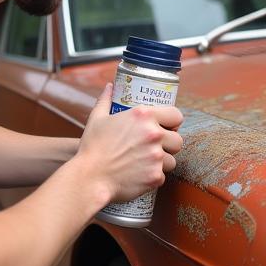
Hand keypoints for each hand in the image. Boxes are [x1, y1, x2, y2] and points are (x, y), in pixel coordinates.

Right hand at [75, 84, 183, 204]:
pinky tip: (139, 176)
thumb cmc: (91, 149)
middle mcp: (154, 134)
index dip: (173, 123)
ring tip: (146, 163)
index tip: (166, 128)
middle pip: (178, 140)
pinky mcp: (155, 176)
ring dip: (162, 162)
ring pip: (172, 160)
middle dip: (169, 145)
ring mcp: (156, 156)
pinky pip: (162, 177)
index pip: (176, 115)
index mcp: (144, 115)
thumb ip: (105, 100)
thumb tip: (110, 86)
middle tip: (155, 148)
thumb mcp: (97, 119)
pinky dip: (153, 178)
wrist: (87, 179)